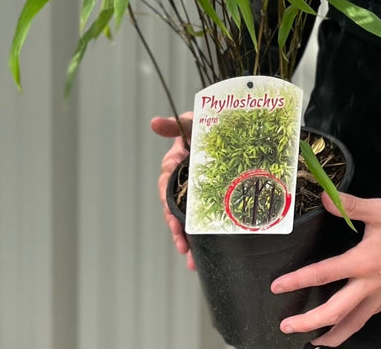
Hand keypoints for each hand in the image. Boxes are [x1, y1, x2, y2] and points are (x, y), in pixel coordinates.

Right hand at [150, 112, 194, 270]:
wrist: (226, 130)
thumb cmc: (203, 127)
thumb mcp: (191, 124)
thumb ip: (174, 126)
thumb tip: (154, 123)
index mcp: (174, 166)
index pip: (166, 187)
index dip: (167, 204)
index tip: (173, 219)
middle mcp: (181, 182)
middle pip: (173, 209)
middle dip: (176, 228)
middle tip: (181, 243)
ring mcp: (194, 193)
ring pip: (185, 220)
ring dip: (185, 239)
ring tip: (189, 256)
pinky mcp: (208, 201)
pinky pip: (201, 221)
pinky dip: (198, 240)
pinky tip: (199, 258)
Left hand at [271, 191, 380, 346]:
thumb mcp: (378, 210)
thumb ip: (350, 205)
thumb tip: (324, 197)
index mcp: (362, 262)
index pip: (324, 274)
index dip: (298, 280)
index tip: (278, 286)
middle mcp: (368, 285)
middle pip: (334, 312)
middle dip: (308, 322)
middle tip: (286, 327)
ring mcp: (378, 296)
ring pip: (352, 325)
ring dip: (330, 337)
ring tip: (312, 343)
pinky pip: (365, 320)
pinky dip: (350, 329)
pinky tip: (342, 329)